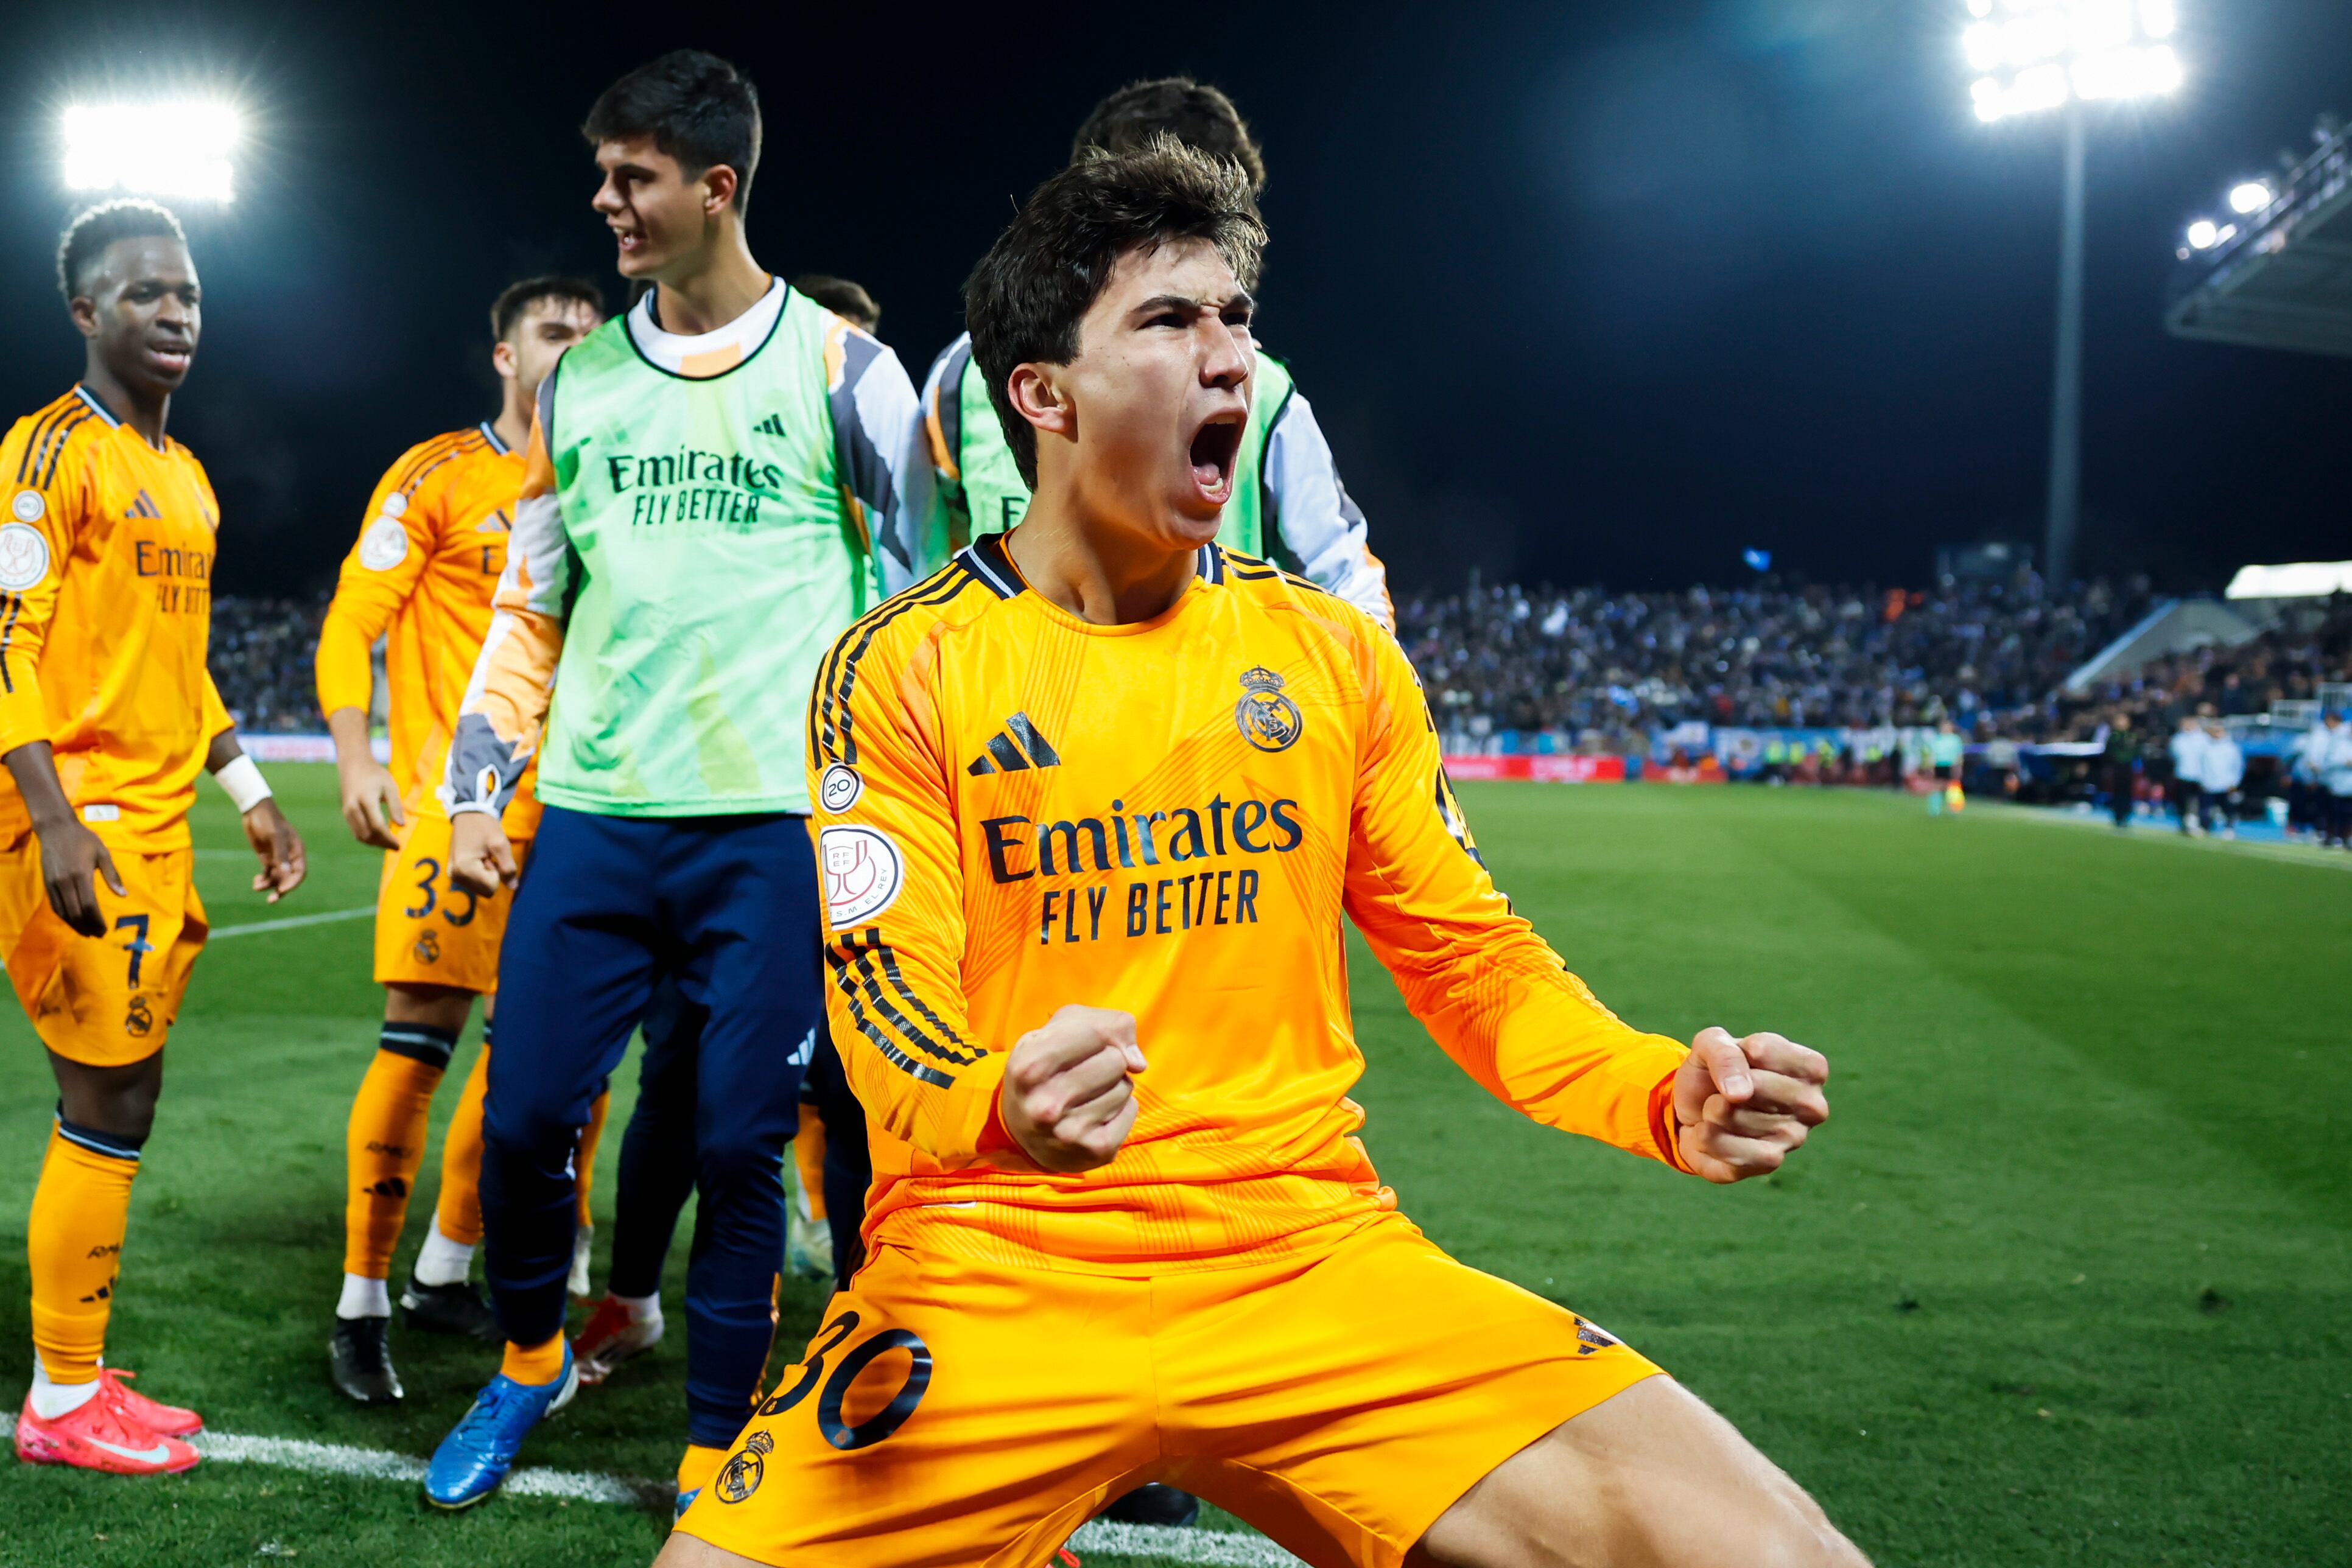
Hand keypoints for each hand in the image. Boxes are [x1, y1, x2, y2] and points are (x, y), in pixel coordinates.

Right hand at [35, 817, 122, 937]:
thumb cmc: (83, 839)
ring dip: (75, 925)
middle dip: (87, 926)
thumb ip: (112, 875)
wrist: (56, 829)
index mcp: (81, 875)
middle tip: (98, 934)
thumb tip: (123, 895)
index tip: (104, 929)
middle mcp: (65, 882)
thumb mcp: (102, 854)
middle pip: (76, 913)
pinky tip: (73, 921)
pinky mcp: (47, 884)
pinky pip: (55, 906)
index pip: (89, 906)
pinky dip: (64, 916)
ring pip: (64, 912)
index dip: (96, 921)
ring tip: (87, 932)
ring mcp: (54, 884)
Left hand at [242, 798, 306, 902]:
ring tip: (256, 886)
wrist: (254, 811)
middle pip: (289, 878)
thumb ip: (280, 855)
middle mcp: (289, 856)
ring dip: (268, 885)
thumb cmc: (268, 821)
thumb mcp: (275, 837)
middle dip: (280, 889)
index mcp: (297, 851)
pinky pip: (267, 873)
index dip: (292, 883)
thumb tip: (285, 872)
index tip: (281, 890)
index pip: (299, 872)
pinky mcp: (266, 857)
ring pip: (276, 877)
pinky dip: (262, 879)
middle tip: (271, 899)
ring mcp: (278, 857)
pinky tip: (256, 883)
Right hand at [336, 753, 404, 848]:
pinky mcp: (345, 814)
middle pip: (367, 834)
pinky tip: (379, 838)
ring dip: (375, 843)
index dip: (388, 838)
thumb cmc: (374, 774)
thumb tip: (402, 825)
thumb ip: (396, 805)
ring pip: (360, 835)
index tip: (399, 845)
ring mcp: (347, 812)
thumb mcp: (389, 786)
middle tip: (396, 847)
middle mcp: (353, 808)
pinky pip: (355, 831)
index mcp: (366, 799)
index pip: (377, 825)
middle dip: (382, 843)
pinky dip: (367, 838)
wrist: (352, 765)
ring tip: (389, 844)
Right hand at [449, 810, 516, 895]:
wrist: (468, 814)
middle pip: (485, 891)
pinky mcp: (453, 874)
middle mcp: (455, 876)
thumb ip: (508, 867)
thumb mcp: (501, 844)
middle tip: (487, 856)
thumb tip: (513, 888)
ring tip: (482, 856)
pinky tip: (477, 858)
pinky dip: (479, 874)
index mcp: (464, 869)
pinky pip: (474, 883)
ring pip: (480, 889)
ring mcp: (453, 876)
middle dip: (491, 875)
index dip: (497, 873)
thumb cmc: (485, 826)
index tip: (491, 856)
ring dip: (486, 874)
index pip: (491, 888)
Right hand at [1000, 1005, 1146, 1172]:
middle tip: (1084, 1074)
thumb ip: (1103, 1024)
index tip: (1087, 1044)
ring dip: (1113, 1086)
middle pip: (1115, 1060)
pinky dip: (1121, 1108)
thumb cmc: (1044, 1070)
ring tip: (1087, 1096)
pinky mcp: (1095, 1151)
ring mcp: (1070, 1132)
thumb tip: (1138, 1063)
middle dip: (1107, 1061)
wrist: (1020, 1132)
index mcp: (1029, 1066)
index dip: (1099, 1033)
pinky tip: (1097, 1115)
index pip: (1096, 1032)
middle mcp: (1046, 1103)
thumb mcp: (1057, 1032)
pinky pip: (1131, 1109)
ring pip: (1125, 1086)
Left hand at [1672, 1027, 1828, 1183]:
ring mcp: (1795, 1137)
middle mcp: (1812, 1105)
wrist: (1692, 1113)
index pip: (1763, 1050)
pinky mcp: (1771, 1162)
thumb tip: (1740, 1093)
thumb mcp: (1710, 1043)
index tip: (1736, 1061)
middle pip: (1753, 1085)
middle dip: (1722, 1086)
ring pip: (1735, 1116)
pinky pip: (1732, 1150)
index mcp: (1810, 1068)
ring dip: (1711, 1112)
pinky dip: (1708, 1139)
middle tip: (1723, 1091)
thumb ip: (1724, 1054)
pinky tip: (1711, 1133)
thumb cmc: (1713, 1072)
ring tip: (1716, 1112)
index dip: (1734, 1054)